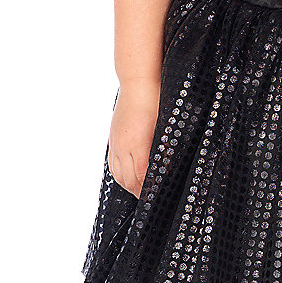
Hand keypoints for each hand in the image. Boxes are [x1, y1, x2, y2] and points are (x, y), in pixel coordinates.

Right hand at [108, 77, 161, 196]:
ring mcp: (116, 142)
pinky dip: (120, 176)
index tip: (158, 197)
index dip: (148, 190)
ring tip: (141, 193)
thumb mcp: (166, 125)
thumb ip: (166, 148)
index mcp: (138, 142)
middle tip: (153, 201)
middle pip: (129, 179)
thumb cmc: (157, 99)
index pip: (141, 176)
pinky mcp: (113, 139)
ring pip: (118, 174)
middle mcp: (124, 145)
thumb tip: (168, 166)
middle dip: (140, 193)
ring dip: (129, 187)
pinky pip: (113, 165)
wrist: (138, 81)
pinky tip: (128, 179)